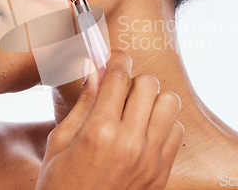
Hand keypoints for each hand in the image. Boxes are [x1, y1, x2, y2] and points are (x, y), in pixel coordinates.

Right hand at [35, 50, 183, 189]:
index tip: (112, 59)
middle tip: (118, 92)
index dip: (115, 60)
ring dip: (152, 100)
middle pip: (148, 83)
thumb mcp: (60, 143)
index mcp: (99, 132)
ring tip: (134, 112)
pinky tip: (144, 133)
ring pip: (169, 102)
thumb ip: (82, 103)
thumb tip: (92, 68)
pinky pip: (177, 130)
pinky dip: (164, 124)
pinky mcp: (163, 172)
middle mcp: (131, 142)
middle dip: (132, 80)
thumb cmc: (60, 186)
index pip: (118, 76)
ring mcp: (151, 158)